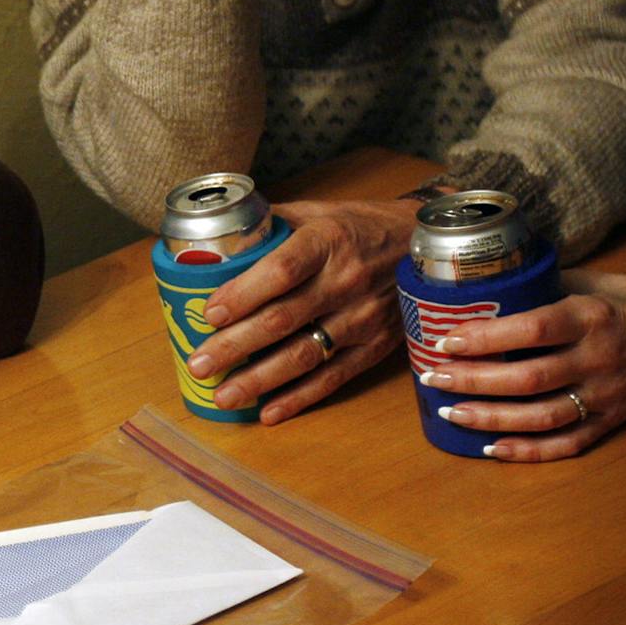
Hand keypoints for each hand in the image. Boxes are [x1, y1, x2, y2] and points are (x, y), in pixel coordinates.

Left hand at [186, 198, 415, 421]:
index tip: (209, 314)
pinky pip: (334, 377)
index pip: (281, 271)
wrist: (426, 246)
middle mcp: (346, 281)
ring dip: (259, 380)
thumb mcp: (317, 212)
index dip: (243, 295)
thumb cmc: (359, 226)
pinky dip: (300, 398)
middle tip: (199, 365)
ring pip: (305, 355)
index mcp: (327, 242)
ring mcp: (364, 318)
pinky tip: (268, 412)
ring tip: (223, 396)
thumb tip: (214, 241)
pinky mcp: (376, 346)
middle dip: (235, 346)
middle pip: (283, 319)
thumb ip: (269, 225)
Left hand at [418, 272, 625, 461]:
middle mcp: (599, 359)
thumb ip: (544, 287)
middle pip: (528, 378)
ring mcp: (607, 394)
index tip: (446, 340)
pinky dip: (529, 451)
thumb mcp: (595, 282)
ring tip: (449, 412)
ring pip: (542, 416)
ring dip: (490, 418)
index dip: (485, 337)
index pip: (531, 330)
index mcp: (592, 317)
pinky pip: (568, 443)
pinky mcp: (614, 419)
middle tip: (432, 376)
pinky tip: (492, 448)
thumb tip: (484, 286)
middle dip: (472, 380)